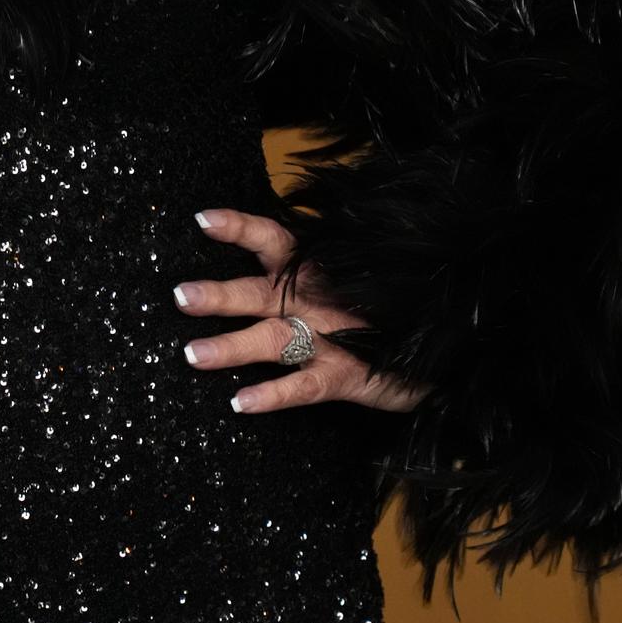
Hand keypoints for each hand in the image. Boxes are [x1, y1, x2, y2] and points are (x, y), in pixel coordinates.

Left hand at [173, 208, 428, 416]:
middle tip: (180, 297)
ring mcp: (333, 337)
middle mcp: (317, 299)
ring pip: (275, 339)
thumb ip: (299, 275)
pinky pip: (305, 385)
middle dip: (219, 294)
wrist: (441, 353)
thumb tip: (242, 277)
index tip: (203, 219)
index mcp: (313, 271)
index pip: (272, 240)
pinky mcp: (349, 376)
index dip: (239, 227)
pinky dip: (274, 394)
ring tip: (192, 355)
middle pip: (260, 291)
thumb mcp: (342, 284)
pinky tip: (241, 403)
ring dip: (233, 346)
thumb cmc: (378, 314)